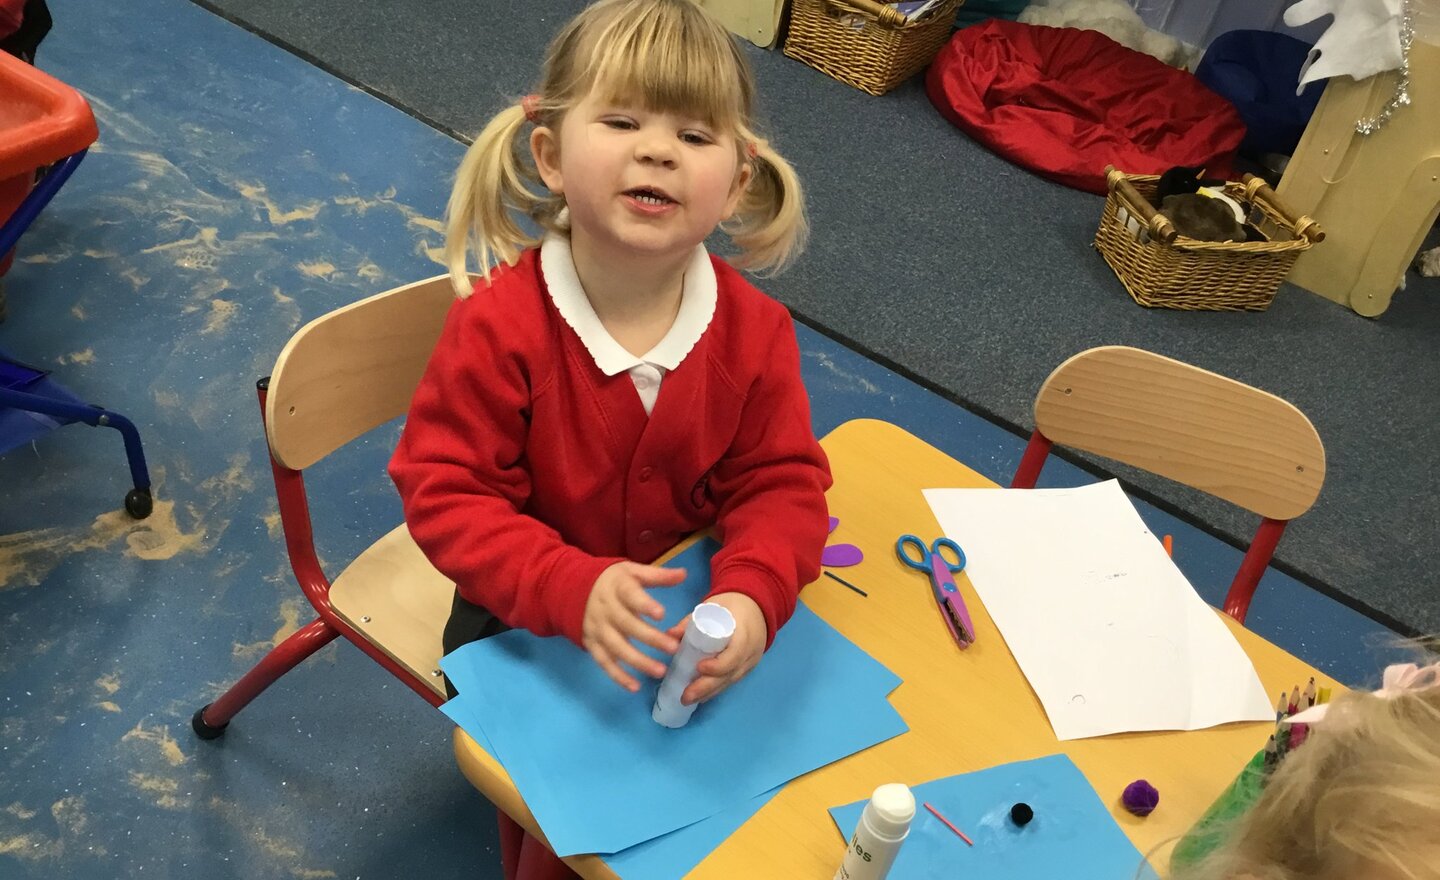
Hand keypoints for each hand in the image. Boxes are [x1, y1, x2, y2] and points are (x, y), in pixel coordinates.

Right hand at [582, 562, 684, 692]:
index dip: (644, 605)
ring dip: (637, 661)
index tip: (661, 614)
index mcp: (617, 588)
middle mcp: (605, 610)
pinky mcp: (592, 645)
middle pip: (627, 625)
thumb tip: (683, 574)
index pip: (630, 595)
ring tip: (660, 671)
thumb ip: (657, 575)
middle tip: (673, 648)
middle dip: (650, 638)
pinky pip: (604, 663)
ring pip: (616, 647)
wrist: (572, 589)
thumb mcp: (631, 571)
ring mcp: (597, 629)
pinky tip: (635, 686)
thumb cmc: (612, 582)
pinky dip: (618, 676)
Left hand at [667, 592, 766, 705]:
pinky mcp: (747, 668)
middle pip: (730, 675)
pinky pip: (732, 681)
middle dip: (707, 687)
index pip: (734, 655)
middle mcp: (750, 652)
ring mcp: (750, 662)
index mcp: (744, 634)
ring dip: (709, 693)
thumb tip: (668, 634)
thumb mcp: (713, 606)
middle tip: (685, 697)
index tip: (699, 667)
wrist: (757, 607)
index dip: (717, 665)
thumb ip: (691, 621)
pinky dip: (716, 689)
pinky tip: (702, 696)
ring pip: (730, 682)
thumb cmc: (732, 605)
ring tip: (689, 700)